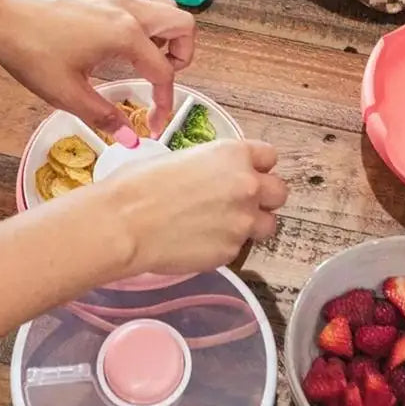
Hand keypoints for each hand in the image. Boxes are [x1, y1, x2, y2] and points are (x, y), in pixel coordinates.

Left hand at [0, 0, 194, 138]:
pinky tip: (124, 17)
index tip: (153, 124)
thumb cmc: (30, 50)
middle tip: (161, 78)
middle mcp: (129, 10)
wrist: (0, 12)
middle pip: (182, 24)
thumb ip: (104, 116)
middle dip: (182, 55)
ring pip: (163, 3)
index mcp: (127, 36)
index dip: (164, 103)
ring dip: (165, 29)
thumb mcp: (67, 93)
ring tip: (147, 54)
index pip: (164, 73)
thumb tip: (130, 139)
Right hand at [107, 139, 287, 276]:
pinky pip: (239, 248)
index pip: (270, 156)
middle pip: (280, 192)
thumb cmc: (140, 185)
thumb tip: (216, 178)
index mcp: (233, 154)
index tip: (250, 173)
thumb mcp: (184, 158)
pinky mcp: (231, 251)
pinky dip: (225, 246)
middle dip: (264, 198)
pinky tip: (200, 241)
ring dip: (252, 225)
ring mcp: (242, 221)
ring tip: (222, 226)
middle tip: (241, 203)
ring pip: (268, 225)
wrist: (124, 223)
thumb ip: (214, 168)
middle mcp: (246, 185)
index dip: (259, 166)